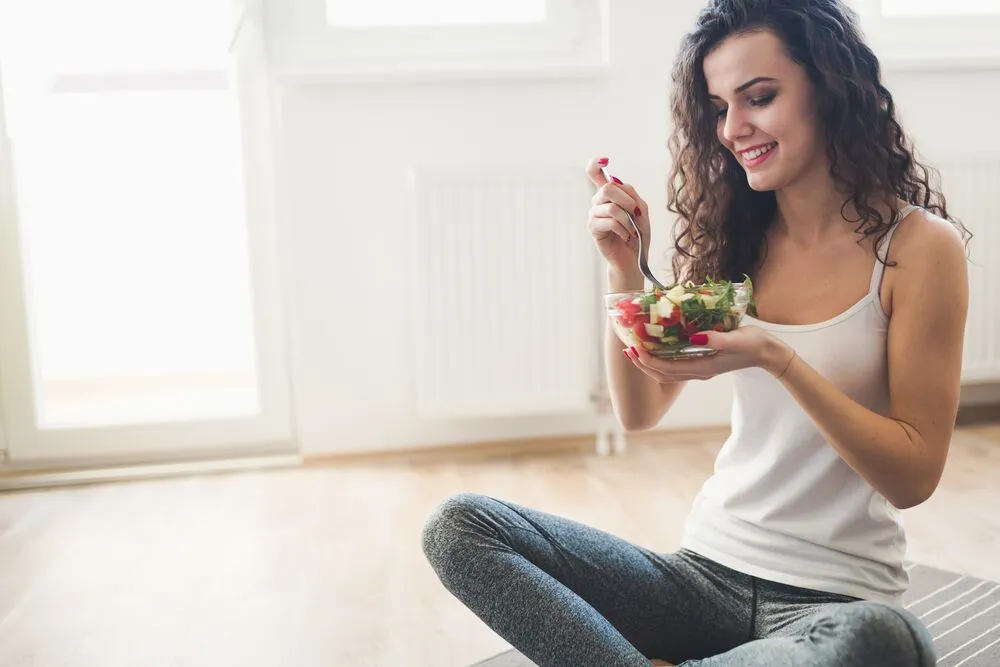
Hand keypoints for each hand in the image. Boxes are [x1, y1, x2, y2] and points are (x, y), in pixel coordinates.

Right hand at [585, 156, 649, 281]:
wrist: (635, 258)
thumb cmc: (638, 234)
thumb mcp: (642, 211)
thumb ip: (632, 195)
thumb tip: (616, 185)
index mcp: (609, 194)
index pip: (595, 174)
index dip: (595, 164)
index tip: (603, 159)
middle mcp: (598, 202)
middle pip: (607, 188)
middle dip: (626, 200)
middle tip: (636, 213)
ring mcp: (594, 215)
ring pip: (611, 207)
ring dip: (627, 220)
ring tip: (632, 230)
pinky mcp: (593, 228)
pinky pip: (610, 222)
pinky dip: (623, 229)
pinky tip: (625, 237)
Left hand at [623, 326, 794, 381]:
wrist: (769, 353)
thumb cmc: (755, 343)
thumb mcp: (738, 339)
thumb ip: (718, 339)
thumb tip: (696, 338)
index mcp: (703, 367)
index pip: (667, 369)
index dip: (648, 361)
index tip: (634, 349)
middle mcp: (698, 371)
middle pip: (662, 374)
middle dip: (642, 364)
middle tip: (627, 349)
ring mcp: (700, 368)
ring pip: (667, 372)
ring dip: (649, 363)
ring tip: (634, 350)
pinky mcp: (703, 362)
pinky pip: (676, 365)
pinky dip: (661, 359)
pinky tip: (656, 347)